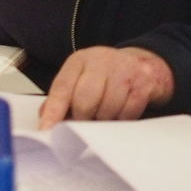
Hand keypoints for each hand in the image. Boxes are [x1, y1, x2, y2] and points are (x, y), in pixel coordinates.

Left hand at [39, 46, 174, 129]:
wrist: (143, 64)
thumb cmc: (105, 77)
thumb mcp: (80, 79)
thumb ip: (62, 99)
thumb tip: (47, 123)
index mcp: (80, 60)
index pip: (62, 87)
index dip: (54, 111)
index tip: (46, 130)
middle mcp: (101, 60)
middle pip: (85, 100)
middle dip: (83, 118)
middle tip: (86, 121)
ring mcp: (125, 69)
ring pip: (108, 108)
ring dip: (105, 119)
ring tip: (105, 115)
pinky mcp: (144, 82)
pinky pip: (128, 112)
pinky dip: (123, 118)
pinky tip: (121, 112)